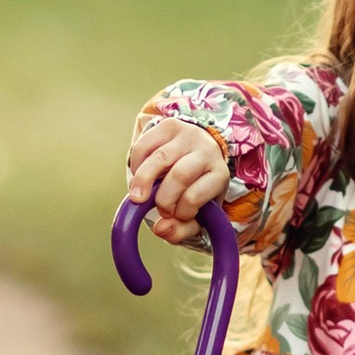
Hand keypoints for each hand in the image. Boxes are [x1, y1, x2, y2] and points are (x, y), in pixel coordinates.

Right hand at [126, 116, 229, 246]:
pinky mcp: (168, 125)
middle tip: (160, 209)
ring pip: (158, 159)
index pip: (195, 196)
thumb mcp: (196, 213)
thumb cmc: (195, 189)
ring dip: (142, 183)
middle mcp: (207, 151)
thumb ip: (181, 229)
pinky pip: (143, 146)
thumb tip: (160, 229)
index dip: (180, 211)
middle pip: (179, 176)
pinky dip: (136, 166)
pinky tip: (140, 176)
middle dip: (163, 199)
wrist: (198, 154)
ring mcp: (188, 135)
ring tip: (139, 197)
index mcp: (219, 175)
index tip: (177, 216)